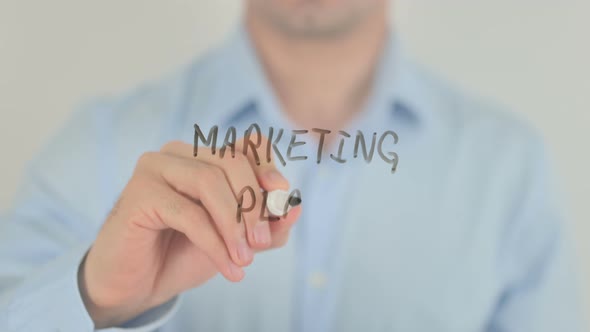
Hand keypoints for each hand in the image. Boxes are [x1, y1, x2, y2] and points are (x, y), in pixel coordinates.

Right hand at [78, 139, 300, 327]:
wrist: (139, 283)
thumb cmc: (186, 253)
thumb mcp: (238, 239)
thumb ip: (268, 225)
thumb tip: (296, 208)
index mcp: (205, 156)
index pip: (248, 145)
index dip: (268, 168)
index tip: (281, 198)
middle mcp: (179, 153)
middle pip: (231, 161)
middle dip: (253, 204)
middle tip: (261, 243)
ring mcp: (156, 167)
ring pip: (209, 182)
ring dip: (234, 225)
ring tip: (244, 259)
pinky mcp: (139, 192)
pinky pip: (188, 212)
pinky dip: (214, 242)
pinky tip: (229, 267)